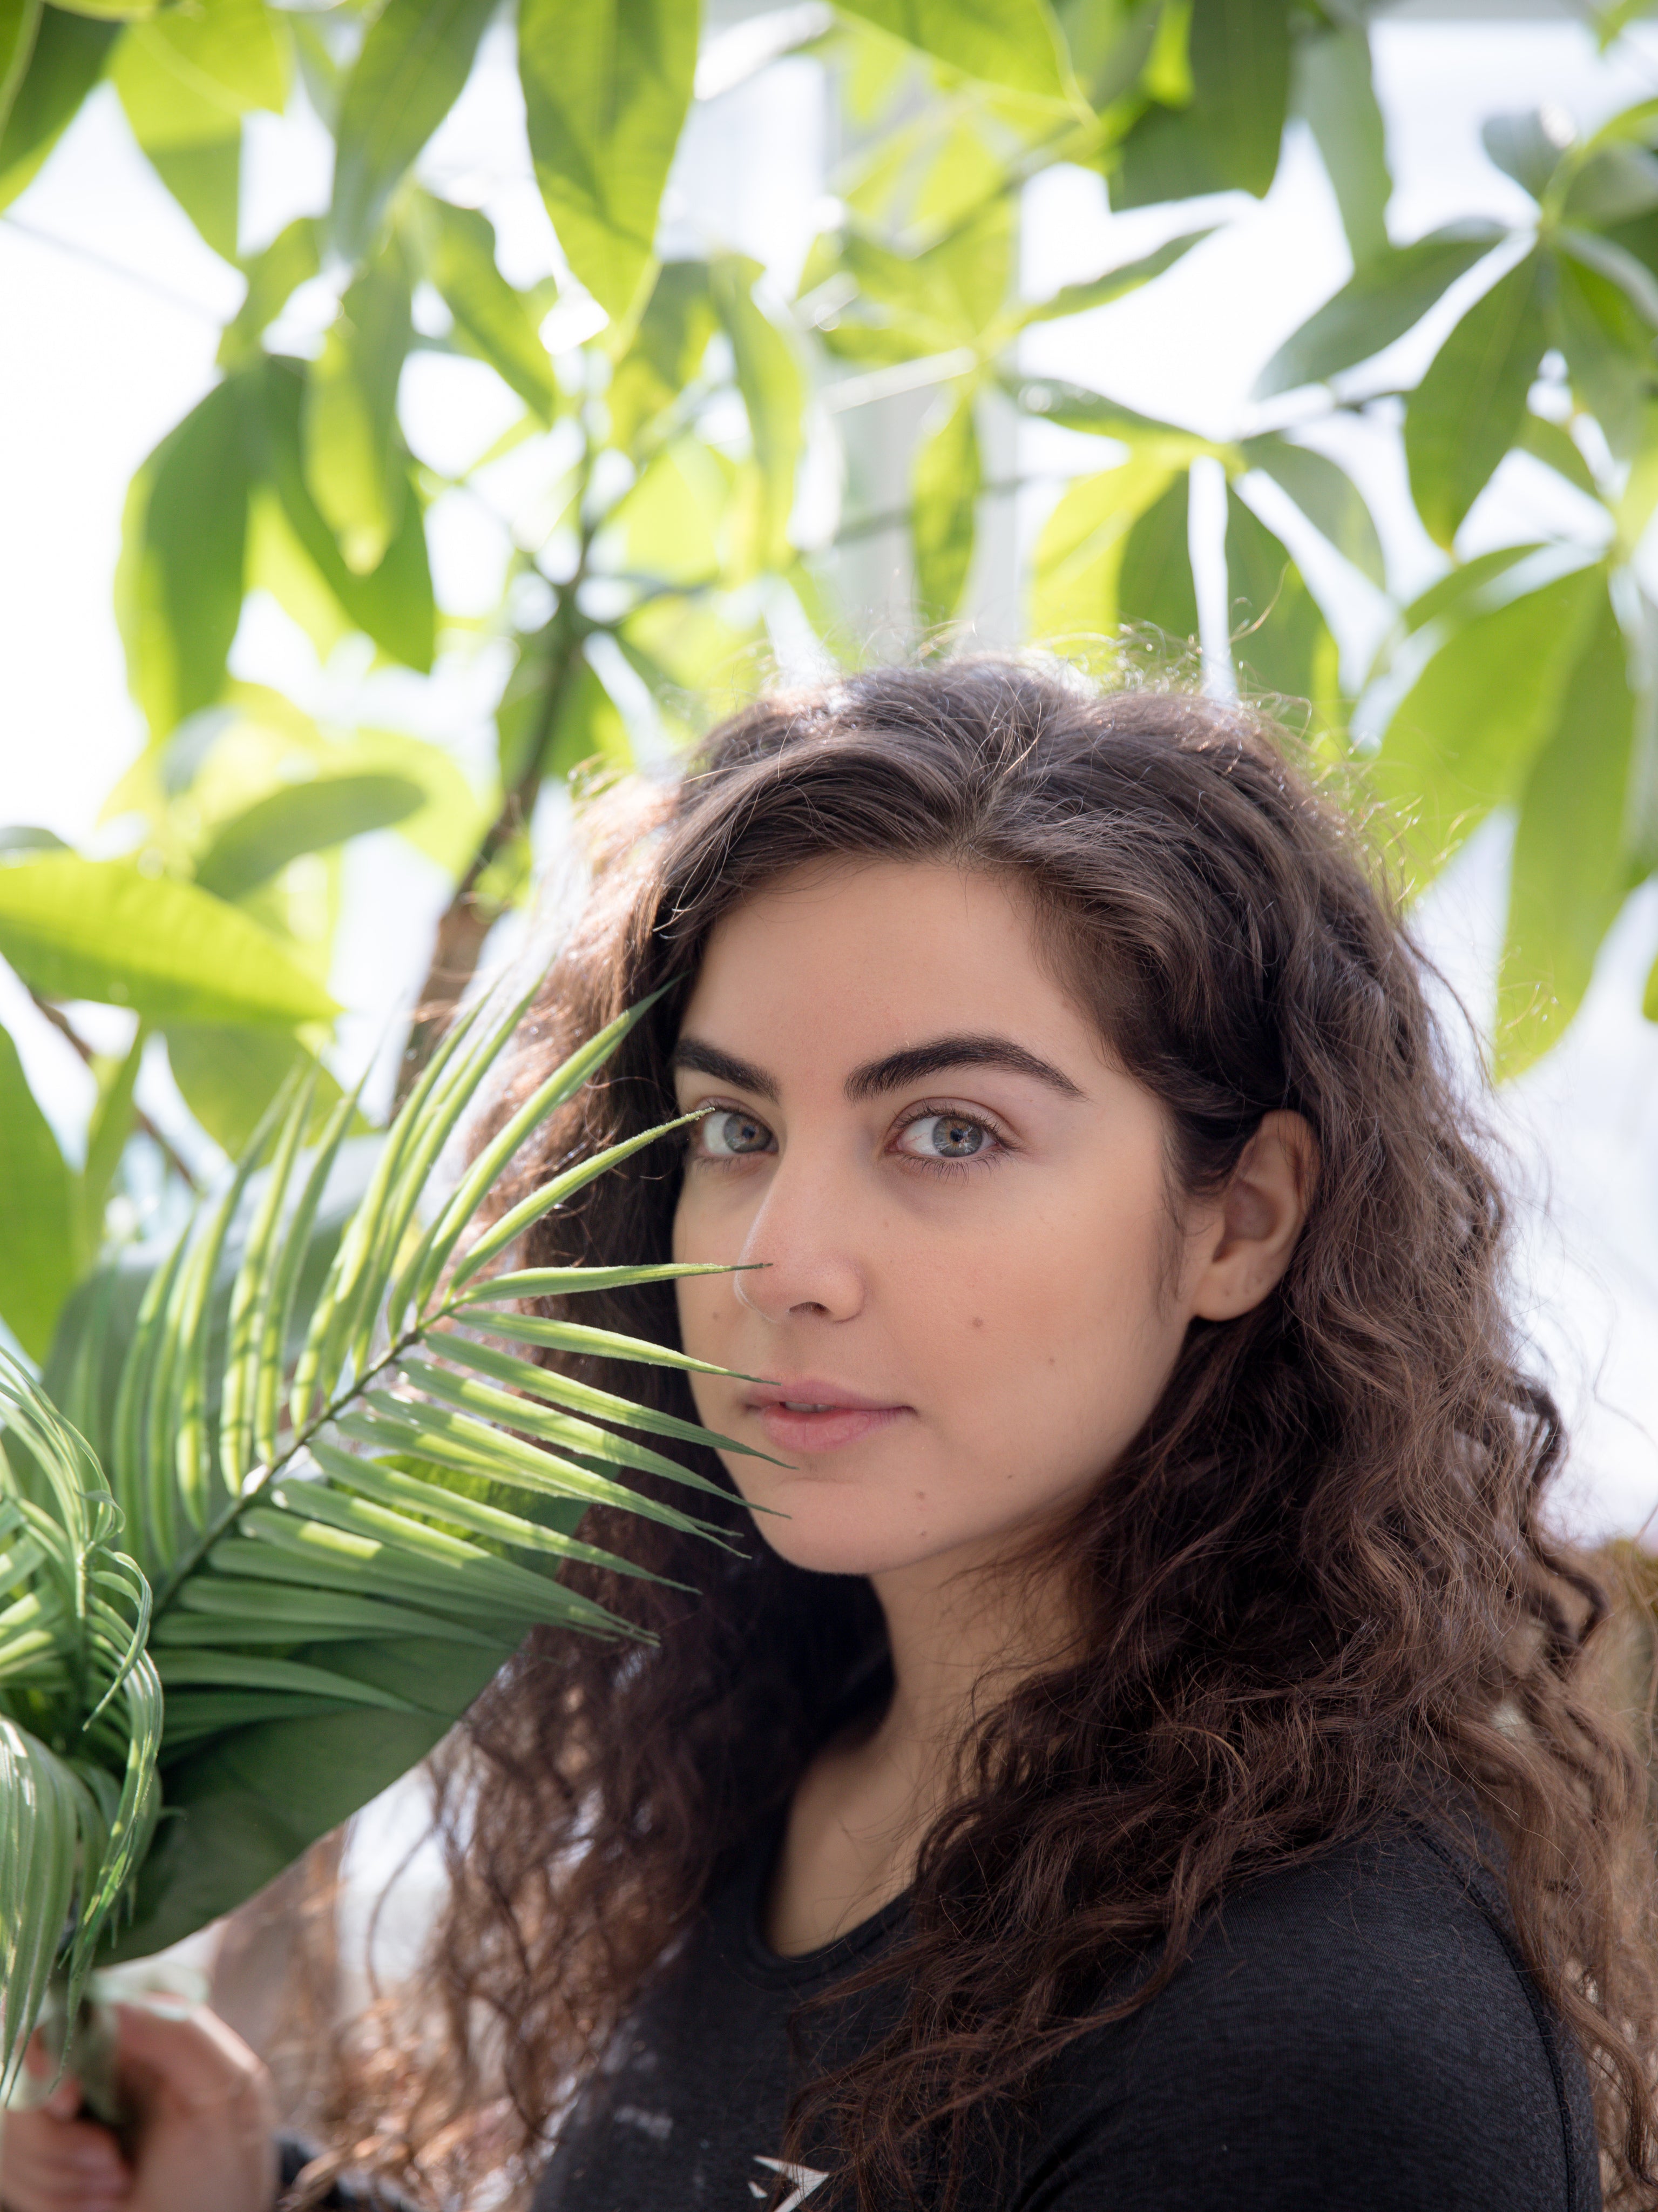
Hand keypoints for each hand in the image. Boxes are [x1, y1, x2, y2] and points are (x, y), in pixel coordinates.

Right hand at [0, 2001, 276, 2211]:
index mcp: (137, 2029)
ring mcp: (62, 2114)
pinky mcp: (44, 2160)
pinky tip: (101, 2204)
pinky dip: (50, 2197)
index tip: (67, 2101)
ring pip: (10, 2128)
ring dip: (58, 2172)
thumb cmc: (230, 2160)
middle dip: (55, 2136)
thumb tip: (114, 1999)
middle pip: (20, 2073)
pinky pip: (9, 2171)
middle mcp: (92, 2063)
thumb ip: (180, 2035)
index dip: (44, 2052)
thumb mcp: (226, 2092)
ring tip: (120, 2185)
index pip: (60, 2007)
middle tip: (111, 2161)